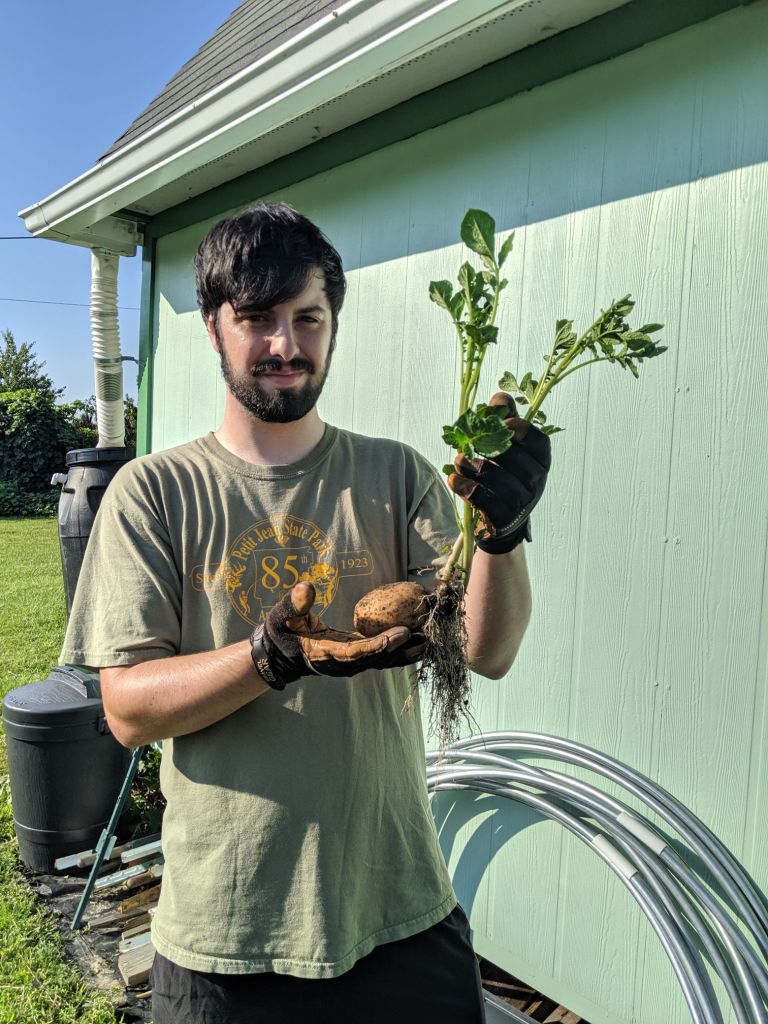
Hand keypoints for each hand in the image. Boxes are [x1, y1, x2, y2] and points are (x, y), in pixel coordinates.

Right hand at [251, 583, 424, 688]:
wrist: (281, 655)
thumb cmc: (283, 633)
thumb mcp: (283, 616)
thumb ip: (294, 604)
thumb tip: (306, 587)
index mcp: (328, 654)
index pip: (358, 651)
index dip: (380, 644)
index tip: (402, 634)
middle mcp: (344, 664)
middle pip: (378, 659)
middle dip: (403, 649)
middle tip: (426, 636)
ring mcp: (352, 664)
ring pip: (383, 661)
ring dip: (406, 653)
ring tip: (430, 641)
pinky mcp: (358, 659)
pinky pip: (382, 657)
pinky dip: (400, 651)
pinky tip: (419, 643)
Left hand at [447, 392, 550, 552]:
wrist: (503, 519)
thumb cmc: (504, 473)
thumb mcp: (507, 446)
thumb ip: (503, 420)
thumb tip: (500, 398)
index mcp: (540, 460)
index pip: (539, 442)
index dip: (523, 430)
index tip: (505, 422)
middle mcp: (537, 482)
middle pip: (516, 461)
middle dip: (488, 448)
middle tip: (468, 443)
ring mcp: (522, 504)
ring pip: (500, 483)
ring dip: (474, 468)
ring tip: (457, 461)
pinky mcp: (505, 521)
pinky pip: (486, 503)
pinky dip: (467, 489)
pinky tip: (454, 479)